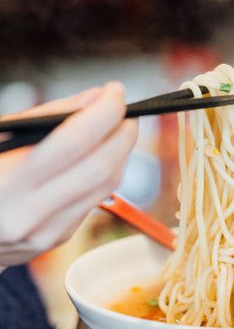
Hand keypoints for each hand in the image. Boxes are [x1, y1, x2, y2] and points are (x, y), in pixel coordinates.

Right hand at [0, 82, 137, 265]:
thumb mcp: (0, 135)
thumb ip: (47, 115)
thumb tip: (97, 98)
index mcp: (6, 182)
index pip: (74, 142)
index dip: (104, 112)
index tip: (115, 91)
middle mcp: (28, 213)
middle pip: (101, 167)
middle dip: (123, 132)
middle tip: (126, 110)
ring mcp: (45, 231)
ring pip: (106, 185)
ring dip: (121, 151)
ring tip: (117, 128)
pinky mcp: (58, 237)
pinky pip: (95, 198)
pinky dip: (104, 170)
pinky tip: (100, 155)